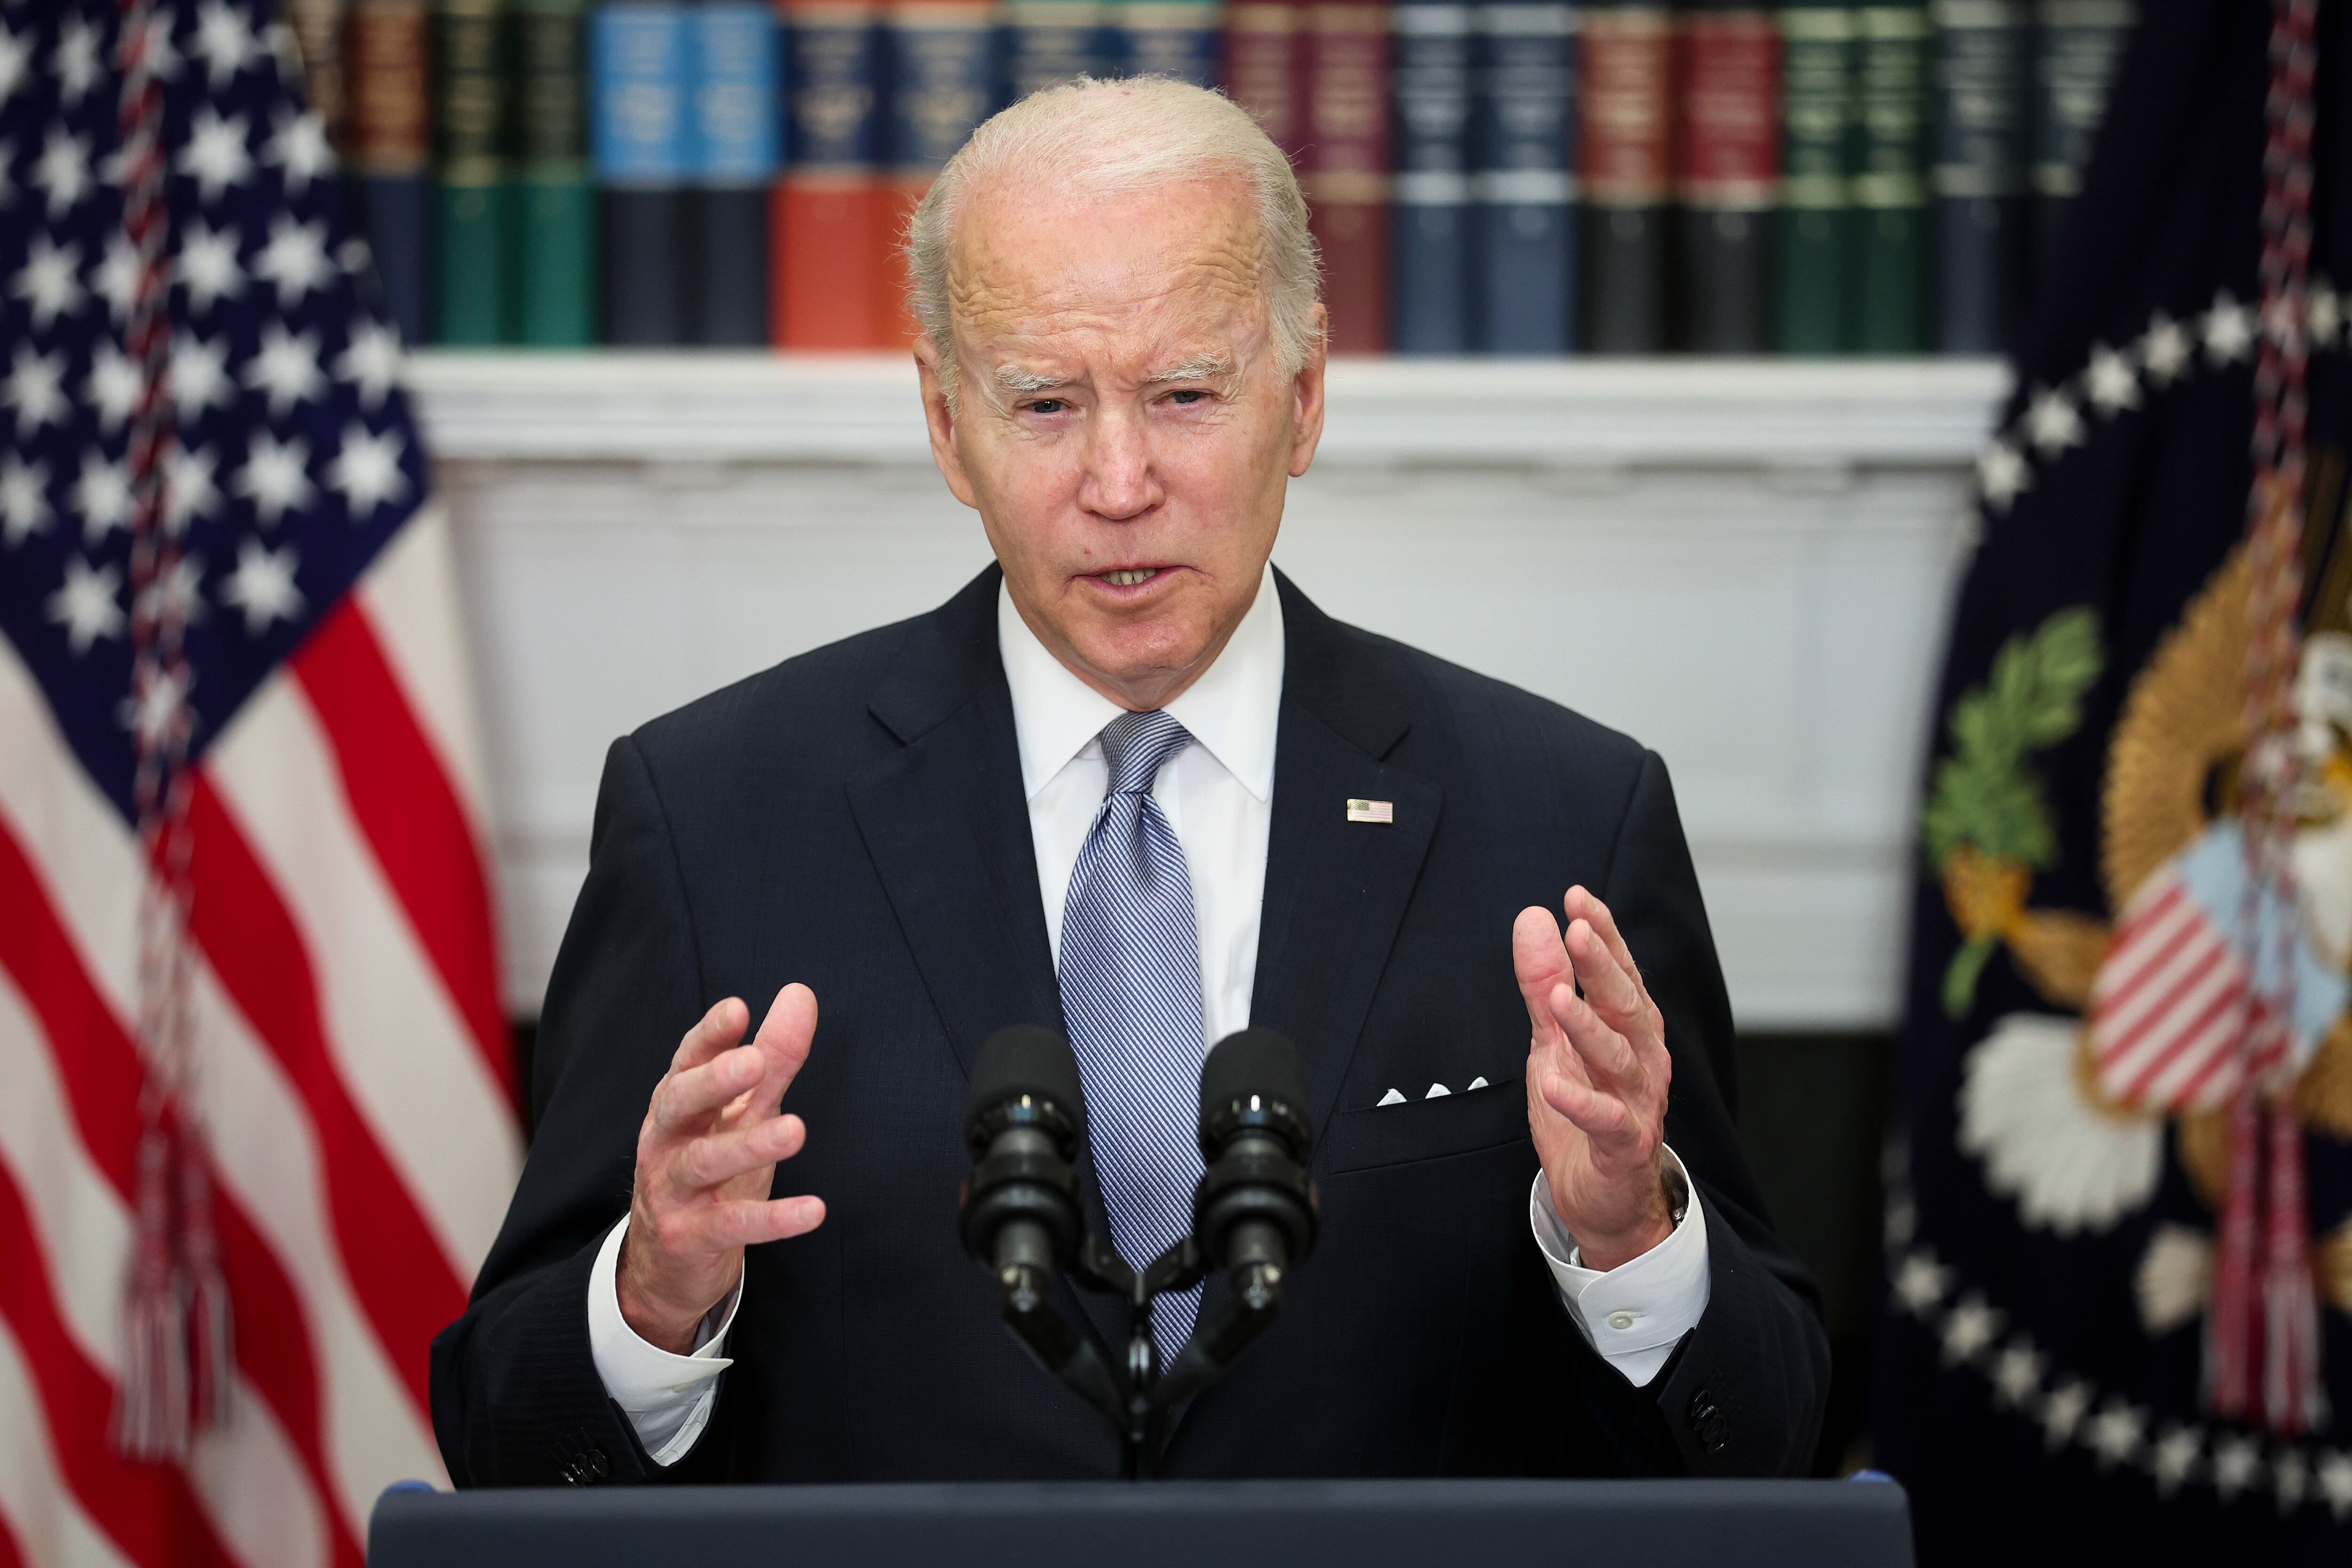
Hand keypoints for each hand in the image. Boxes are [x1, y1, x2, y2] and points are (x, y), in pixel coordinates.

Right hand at [618, 985, 826, 1352]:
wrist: (669, 1262)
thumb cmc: (710, 1167)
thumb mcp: (742, 1110)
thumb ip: (773, 1057)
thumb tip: (801, 993)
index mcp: (678, 1103)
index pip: (688, 1061)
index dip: (710, 1035)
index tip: (738, 1009)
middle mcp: (666, 1141)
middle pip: (680, 1103)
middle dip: (715, 1080)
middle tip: (754, 1061)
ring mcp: (672, 1190)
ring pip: (703, 1163)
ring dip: (749, 1146)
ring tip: (796, 1130)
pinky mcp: (690, 1237)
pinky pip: (731, 1225)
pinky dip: (773, 1220)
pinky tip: (815, 1210)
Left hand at [1514, 887, 1673, 1271]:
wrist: (1606, 1197)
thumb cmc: (1583, 1110)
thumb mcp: (1554, 1041)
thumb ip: (1544, 983)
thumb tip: (1535, 918)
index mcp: (1631, 1029)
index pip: (1621, 973)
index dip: (1604, 935)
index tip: (1578, 897)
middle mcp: (1643, 1059)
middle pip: (1626, 1007)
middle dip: (1603, 968)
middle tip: (1578, 931)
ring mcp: (1638, 1103)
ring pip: (1619, 1059)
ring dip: (1589, 1028)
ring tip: (1558, 1001)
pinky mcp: (1623, 1146)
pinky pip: (1605, 1121)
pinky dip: (1580, 1103)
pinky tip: (1552, 1085)